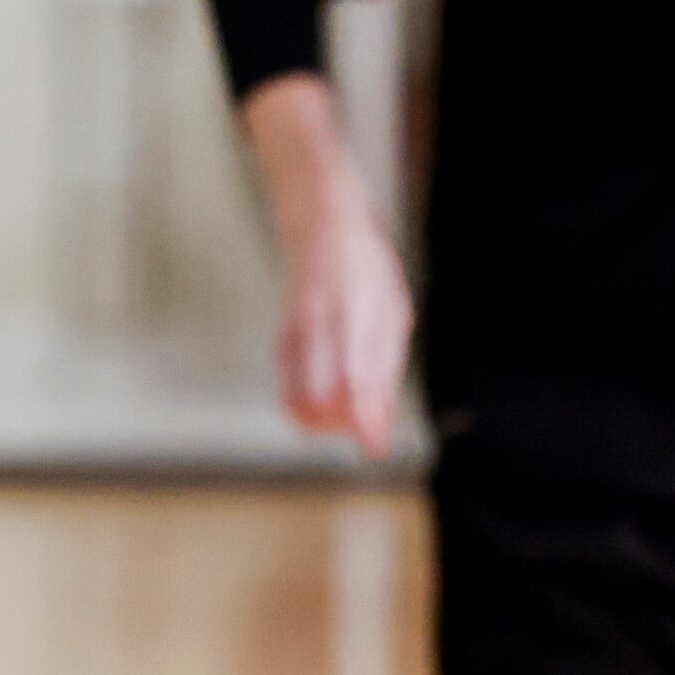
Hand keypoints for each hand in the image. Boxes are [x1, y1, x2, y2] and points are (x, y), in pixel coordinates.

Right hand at [275, 198, 413, 460]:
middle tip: (365, 421)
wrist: (322, 225)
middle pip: (320, 399)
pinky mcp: (281, 337)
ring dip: (323, 421)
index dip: (365, 424)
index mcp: (357, 313)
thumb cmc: (369, 271)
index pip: (357, 381)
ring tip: (349, 410)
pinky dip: (308, 407)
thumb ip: (385, 370)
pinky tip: (331, 396)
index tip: (376, 449)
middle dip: (343, 426)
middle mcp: (321, 323)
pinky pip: (287, 388)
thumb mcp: (393, 312)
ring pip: (297, 400)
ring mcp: (295, 329)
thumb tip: (378, 429)